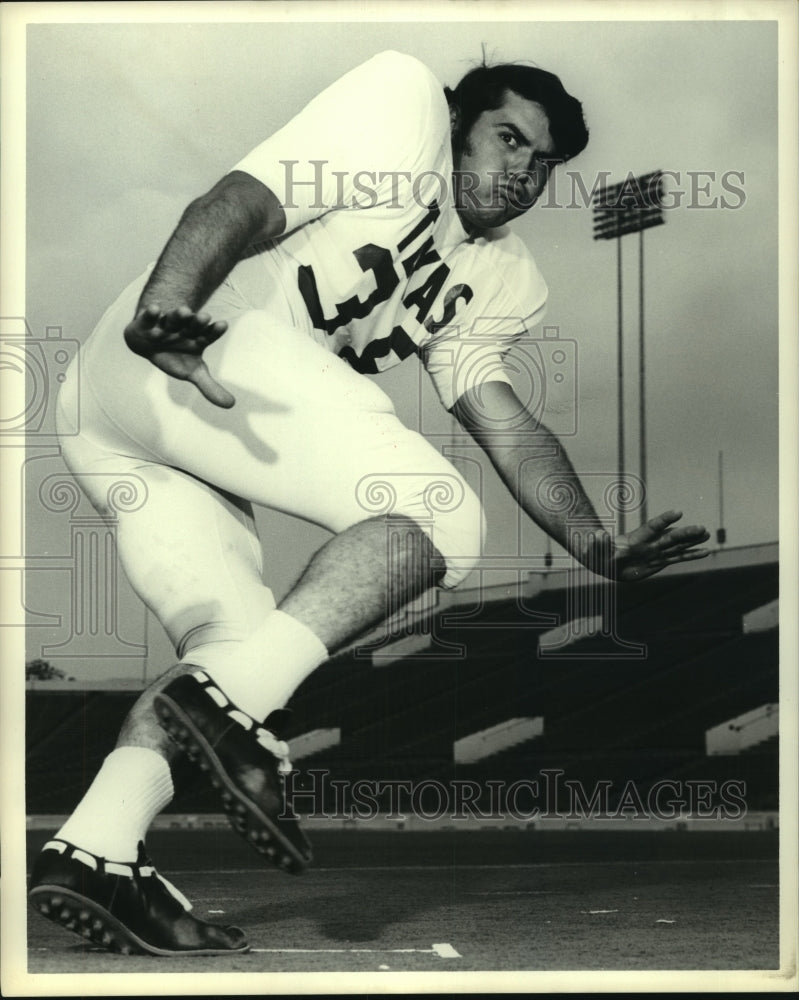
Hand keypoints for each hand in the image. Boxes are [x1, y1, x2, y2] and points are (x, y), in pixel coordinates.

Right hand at [124, 305, 234, 407]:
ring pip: (174, 318)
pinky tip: (155, 309)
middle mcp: (184, 329)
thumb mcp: (192, 372)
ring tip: (184, 312)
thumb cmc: (175, 356)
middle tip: (205, 317)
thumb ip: (210, 387)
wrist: (147, 343)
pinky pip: (149, 317)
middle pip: (193, 324)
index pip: (208, 335)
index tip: (222, 325)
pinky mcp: (146, 322)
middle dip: (198, 321)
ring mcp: (166, 324)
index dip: (215, 331)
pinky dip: (151, 314)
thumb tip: (231, 405)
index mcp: (196, 339)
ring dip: (178, 315)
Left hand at [593, 509, 710, 581]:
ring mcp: (656, 551)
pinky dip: (692, 555)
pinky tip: (705, 551)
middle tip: (702, 528)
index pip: (653, 527)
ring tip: (707, 534)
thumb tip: (596, 535)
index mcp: (636, 539)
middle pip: (670, 536)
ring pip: (678, 545)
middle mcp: (650, 543)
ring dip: (692, 541)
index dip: (665, 520)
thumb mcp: (596, 550)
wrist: (605, 563)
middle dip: (686, 533)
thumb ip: (599, 543)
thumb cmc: (599, 554)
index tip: (678, 513)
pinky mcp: (659, 561)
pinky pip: (678, 558)